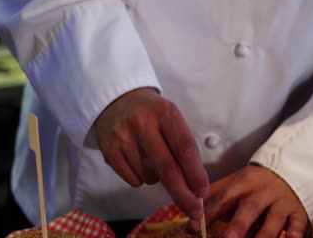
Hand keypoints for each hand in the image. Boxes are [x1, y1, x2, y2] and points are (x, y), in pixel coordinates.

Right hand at [94, 87, 208, 218]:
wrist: (114, 101)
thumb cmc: (151, 114)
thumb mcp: (169, 119)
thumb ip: (181, 147)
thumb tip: (194, 187)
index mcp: (165, 112)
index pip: (184, 147)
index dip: (195, 173)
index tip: (203, 192)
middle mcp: (143, 123)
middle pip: (167, 168)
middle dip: (183, 194)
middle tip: (195, 211)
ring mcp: (123, 137)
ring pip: (150, 177)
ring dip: (158, 179)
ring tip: (151, 159)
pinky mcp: (109, 150)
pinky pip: (133, 180)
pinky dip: (140, 179)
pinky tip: (136, 161)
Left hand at [193, 165, 308, 237]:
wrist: (289, 170)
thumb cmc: (255, 182)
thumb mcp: (234, 181)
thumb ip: (214, 194)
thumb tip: (187, 205)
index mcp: (242, 183)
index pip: (223, 197)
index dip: (208, 212)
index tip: (193, 227)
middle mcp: (261, 192)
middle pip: (249, 207)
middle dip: (237, 225)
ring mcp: (280, 201)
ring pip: (274, 218)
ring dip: (264, 234)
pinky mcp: (297, 211)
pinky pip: (297, 222)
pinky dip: (294, 232)